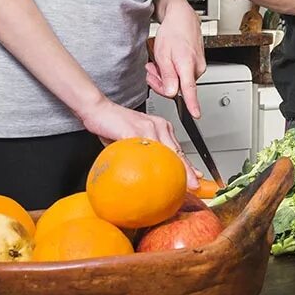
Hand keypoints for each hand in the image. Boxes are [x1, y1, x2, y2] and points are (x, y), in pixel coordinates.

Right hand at [77, 98, 199, 188]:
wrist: (98, 110)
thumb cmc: (114, 125)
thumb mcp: (134, 140)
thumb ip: (145, 153)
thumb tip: (149, 173)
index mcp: (161, 128)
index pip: (177, 149)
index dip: (187, 165)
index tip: (196, 178)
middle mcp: (158, 126)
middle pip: (177, 151)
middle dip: (187, 170)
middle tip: (195, 185)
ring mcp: (148, 128)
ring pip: (167, 151)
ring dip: (177, 169)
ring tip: (184, 182)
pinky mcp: (134, 131)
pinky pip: (146, 150)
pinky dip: (152, 165)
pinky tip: (156, 176)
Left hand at [147, 2, 206, 117]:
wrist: (182, 17)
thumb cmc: (173, 32)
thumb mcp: (163, 54)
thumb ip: (168, 76)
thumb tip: (172, 93)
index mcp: (187, 65)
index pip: (190, 89)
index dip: (192, 104)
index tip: (196, 114)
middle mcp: (197, 67)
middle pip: (178, 87)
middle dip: (161, 82)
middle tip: (151, 69)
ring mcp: (199, 65)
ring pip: (178, 80)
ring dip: (165, 75)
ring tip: (157, 62)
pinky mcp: (198, 63)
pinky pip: (182, 74)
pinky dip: (172, 70)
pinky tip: (166, 60)